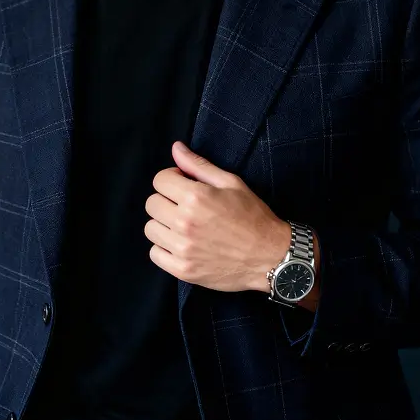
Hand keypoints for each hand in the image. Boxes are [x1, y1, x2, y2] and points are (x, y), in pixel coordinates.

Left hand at [144, 140, 309, 295]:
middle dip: (166, 200)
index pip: (159, 180)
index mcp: (195, 197)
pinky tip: (182, 243)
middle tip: (185, 205)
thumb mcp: (230, 182)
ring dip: (164, 224)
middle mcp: (185, 222)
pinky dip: (164, 248)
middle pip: (152, 204)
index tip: (184, 185)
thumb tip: (176, 148)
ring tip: (184, 225)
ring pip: (150, 229)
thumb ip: (198, 165)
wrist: (269, 256)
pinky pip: (155, 254)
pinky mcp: (183, 270)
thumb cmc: (252, 215)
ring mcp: (182, 249)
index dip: (172, 179)